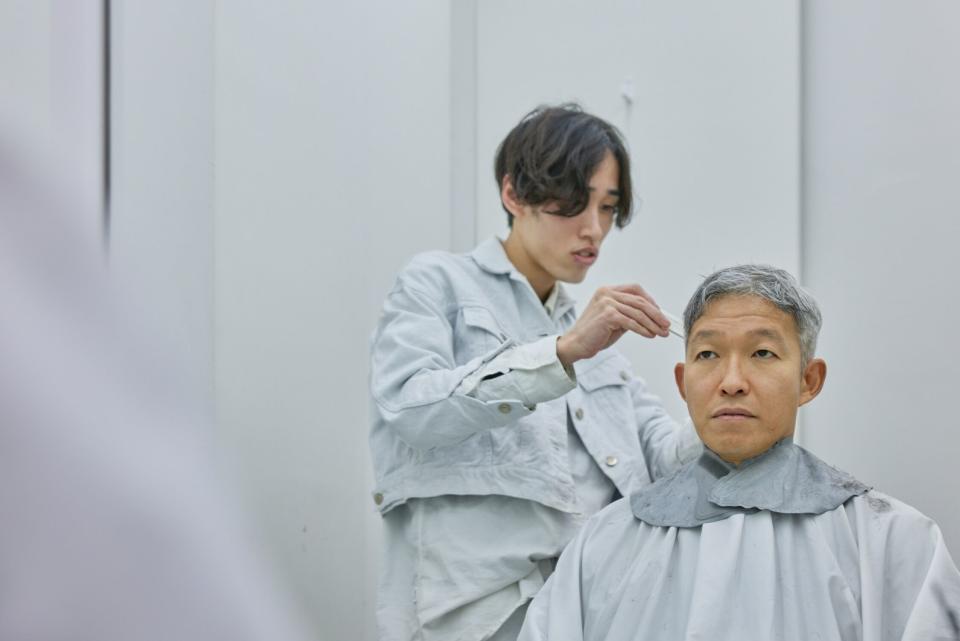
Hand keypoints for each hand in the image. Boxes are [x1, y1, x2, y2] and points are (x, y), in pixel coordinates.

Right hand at [556, 284, 670, 368]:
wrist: (576, 344)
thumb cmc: (594, 334)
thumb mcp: (615, 320)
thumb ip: (630, 314)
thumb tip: (652, 317)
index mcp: (608, 291)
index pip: (635, 289)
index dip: (651, 301)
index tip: (660, 313)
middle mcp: (607, 293)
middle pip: (640, 301)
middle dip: (656, 314)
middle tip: (666, 325)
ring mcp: (606, 303)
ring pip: (638, 312)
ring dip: (653, 324)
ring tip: (661, 332)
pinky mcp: (607, 315)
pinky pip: (631, 322)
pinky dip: (643, 329)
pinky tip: (650, 335)